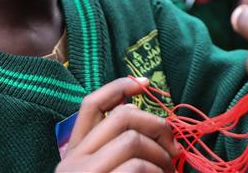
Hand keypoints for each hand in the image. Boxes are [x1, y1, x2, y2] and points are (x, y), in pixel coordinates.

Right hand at [55, 77, 179, 172]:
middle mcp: (72, 160)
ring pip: (132, 141)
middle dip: (156, 126)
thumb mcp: (107, 169)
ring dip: (161, 156)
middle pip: (121, 117)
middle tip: (174, 149)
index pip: (91, 105)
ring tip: (169, 172)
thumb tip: (146, 117)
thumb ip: (118, 149)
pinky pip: (137, 166)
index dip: (119, 86)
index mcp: (74, 153)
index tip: (146, 83)